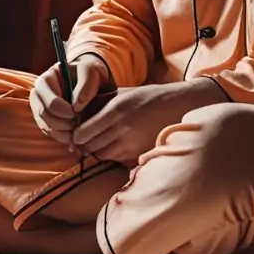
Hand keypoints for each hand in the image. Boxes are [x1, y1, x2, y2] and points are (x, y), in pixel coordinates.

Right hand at [29, 53, 111, 146]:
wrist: (87, 79)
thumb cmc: (88, 73)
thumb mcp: (89, 72)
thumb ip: (86, 85)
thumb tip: (77, 106)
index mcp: (46, 80)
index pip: (50, 103)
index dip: (65, 112)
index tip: (78, 114)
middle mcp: (38, 94)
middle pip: (46, 117)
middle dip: (64, 124)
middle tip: (79, 125)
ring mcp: (39, 108)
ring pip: (46, 127)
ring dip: (63, 133)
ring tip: (79, 132)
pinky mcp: (44, 119)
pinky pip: (49, 133)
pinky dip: (62, 137)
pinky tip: (74, 136)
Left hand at [72, 78, 224, 165]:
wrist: (178, 106)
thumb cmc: (146, 97)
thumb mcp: (121, 93)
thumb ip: (98, 103)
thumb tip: (76, 115)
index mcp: (115, 110)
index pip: (83, 133)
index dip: (76, 135)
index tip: (76, 132)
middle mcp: (122, 128)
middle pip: (90, 147)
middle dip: (84, 145)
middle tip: (84, 139)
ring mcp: (131, 143)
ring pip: (101, 156)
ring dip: (97, 151)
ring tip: (100, 141)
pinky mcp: (139, 153)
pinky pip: (116, 159)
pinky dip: (111, 155)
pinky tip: (115, 145)